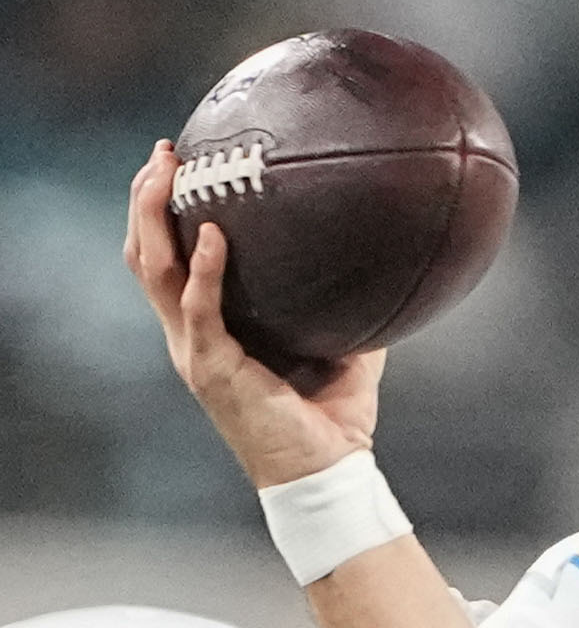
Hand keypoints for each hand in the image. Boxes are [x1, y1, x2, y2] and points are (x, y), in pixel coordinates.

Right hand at [124, 142, 381, 488]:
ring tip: (168, 173)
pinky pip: (200, 307)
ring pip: (154, 271)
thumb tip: (383, 267)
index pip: (169, 263)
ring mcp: (194, 351)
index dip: (163, 216)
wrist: (328, 474)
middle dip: (146, 200)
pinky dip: (204, 269)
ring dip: (153, 218)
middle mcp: (190, 337)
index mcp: (210, 333)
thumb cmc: (333, 420)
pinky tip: (215, 234)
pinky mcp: (212, 368)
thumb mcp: (344, 352)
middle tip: (164, 153)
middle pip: (145, 255)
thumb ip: (346, 311)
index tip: (177, 168)